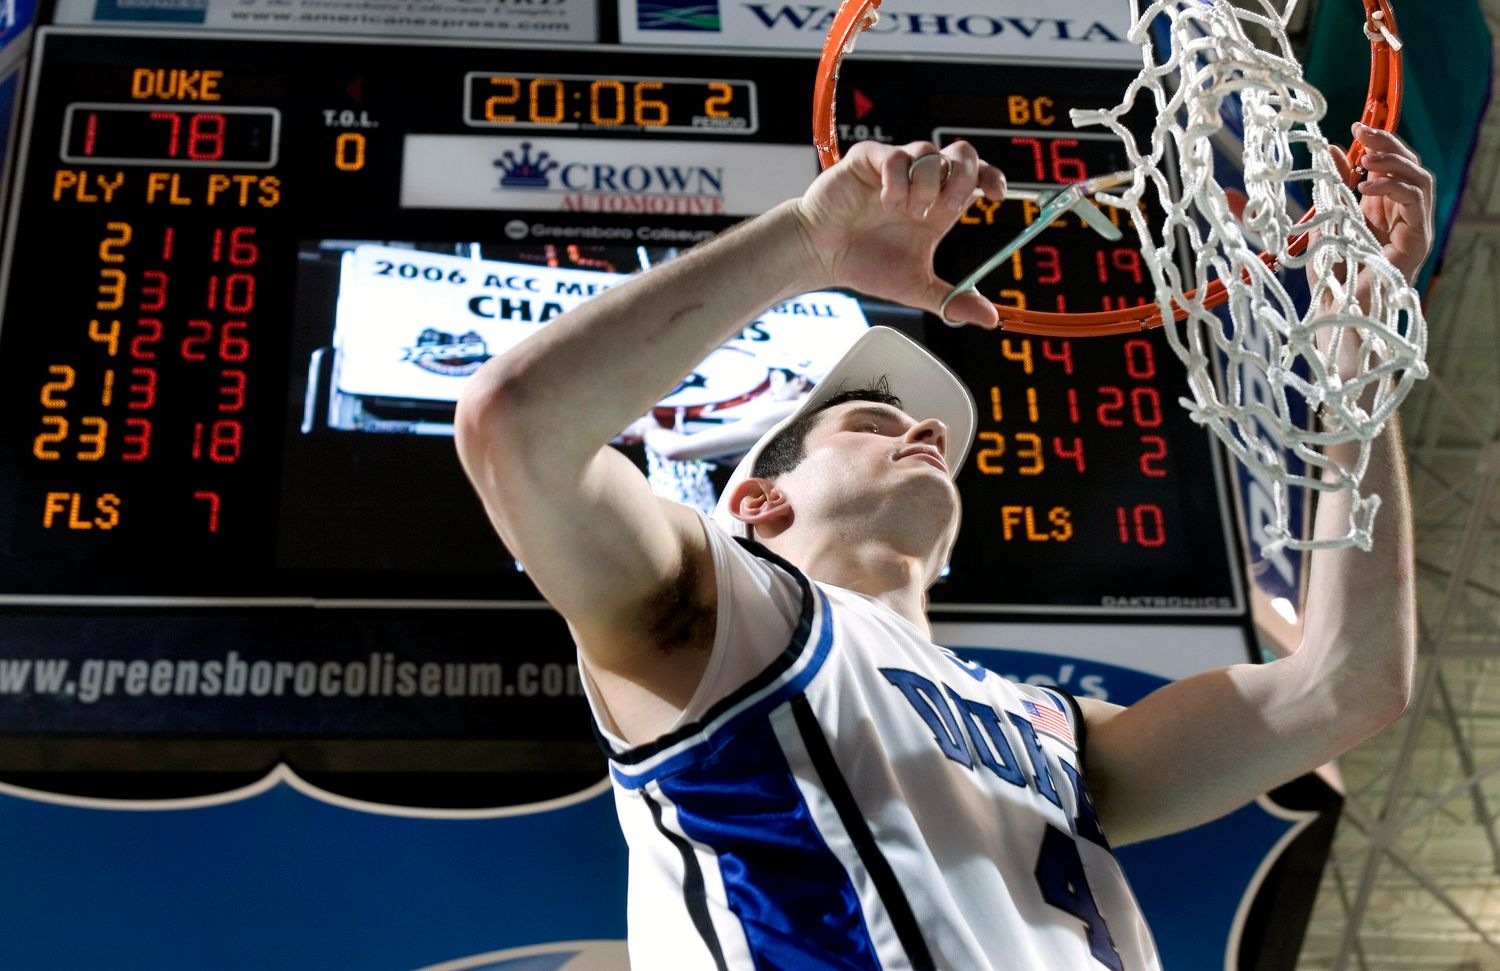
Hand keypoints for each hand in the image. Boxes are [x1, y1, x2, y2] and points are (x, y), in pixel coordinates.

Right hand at [792, 140, 1006, 327]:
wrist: (821, 256)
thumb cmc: (864, 264)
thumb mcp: (915, 287)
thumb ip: (952, 300)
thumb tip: (991, 319)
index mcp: (938, 204)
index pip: (977, 175)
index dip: (992, 177)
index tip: (996, 196)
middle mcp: (921, 181)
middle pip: (961, 153)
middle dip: (961, 178)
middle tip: (944, 209)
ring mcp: (896, 167)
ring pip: (929, 153)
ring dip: (926, 186)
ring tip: (907, 212)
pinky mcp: (868, 159)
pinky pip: (895, 157)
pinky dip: (896, 182)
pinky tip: (884, 204)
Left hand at [1329, 123, 1434, 287]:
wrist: (1337, 315)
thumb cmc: (1330, 277)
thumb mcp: (1323, 225)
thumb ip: (1328, 192)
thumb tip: (1329, 151)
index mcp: (1380, 212)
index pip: (1389, 168)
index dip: (1376, 145)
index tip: (1354, 127)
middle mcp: (1401, 218)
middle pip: (1409, 168)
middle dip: (1388, 145)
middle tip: (1363, 132)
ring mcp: (1413, 230)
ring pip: (1419, 180)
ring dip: (1394, 163)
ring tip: (1366, 159)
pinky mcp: (1418, 243)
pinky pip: (1416, 204)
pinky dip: (1394, 188)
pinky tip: (1368, 186)